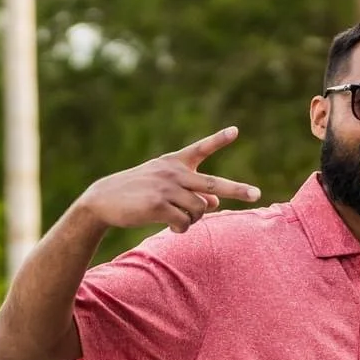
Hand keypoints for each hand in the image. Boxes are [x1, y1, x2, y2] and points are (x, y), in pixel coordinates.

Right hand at [77, 127, 259, 233]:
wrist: (102, 200)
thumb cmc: (136, 193)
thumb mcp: (163, 186)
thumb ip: (190, 191)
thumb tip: (216, 204)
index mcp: (173, 163)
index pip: (200, 149)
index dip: (218, 140)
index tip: (235, 131)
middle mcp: (173, 173)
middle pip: (212, 185)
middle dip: (237, 190)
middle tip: (256, 194)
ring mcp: (166, 188)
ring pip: (199, 210)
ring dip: (193, 220)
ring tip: (179, 221)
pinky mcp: (158, 205)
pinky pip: (184, 222)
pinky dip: (182, 228)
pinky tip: (172, 227)